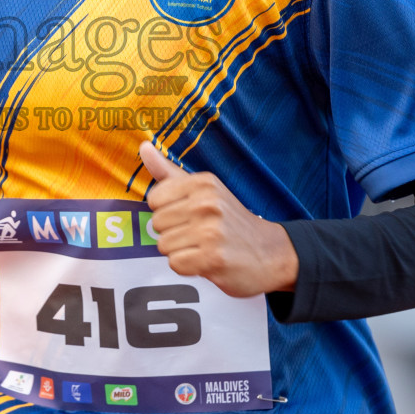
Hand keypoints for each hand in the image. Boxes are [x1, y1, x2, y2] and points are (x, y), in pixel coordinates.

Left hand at [139, 142, 297, 297]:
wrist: (271, 252)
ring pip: (163, 245)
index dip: (166, 211)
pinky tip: (207, 261)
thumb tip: (143, 146)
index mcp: (203, 182)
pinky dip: (188, 267)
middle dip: (173, 233)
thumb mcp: (204, 190)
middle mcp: (207, 202)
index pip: (154, 198)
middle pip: (157, 223)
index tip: (188, 215)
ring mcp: (211, 231)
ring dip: (180, 251)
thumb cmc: (230, 220)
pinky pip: (176, 264)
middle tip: (199, 234)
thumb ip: (169, 171)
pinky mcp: (214, 258)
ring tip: (204, 247)